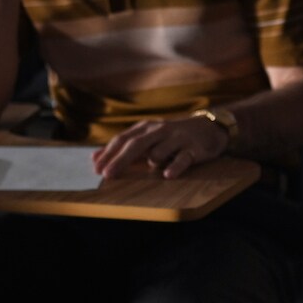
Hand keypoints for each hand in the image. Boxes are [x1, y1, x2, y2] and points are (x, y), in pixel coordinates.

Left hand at [91, 115, 229, 178]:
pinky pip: (182, 159)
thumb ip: (122, 148)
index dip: (109, 153)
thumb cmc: (172, 136)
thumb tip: (94, 158)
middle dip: (120, 160)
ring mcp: (177, 139)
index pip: (123, 140)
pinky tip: (168, 174)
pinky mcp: (193, 149)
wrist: (208, 128)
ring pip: (158, 152)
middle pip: (136, 145)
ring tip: (153, 166)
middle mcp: (159, 130)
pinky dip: (175, 166)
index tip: (96, 168)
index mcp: (146, 127)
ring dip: (152, 161)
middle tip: (107, 174)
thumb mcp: (147, 137)